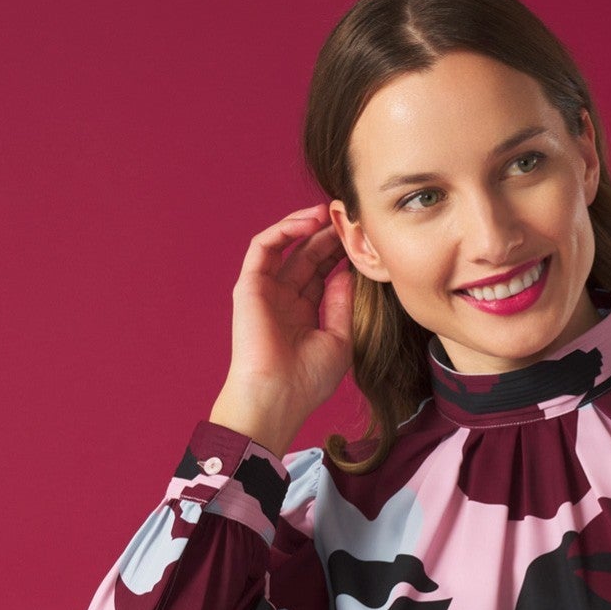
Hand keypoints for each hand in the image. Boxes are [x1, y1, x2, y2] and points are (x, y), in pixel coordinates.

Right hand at [213, 204, 355, 449]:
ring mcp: (265, 291)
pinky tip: (309, 223)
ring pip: (284, 246)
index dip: (339, 253)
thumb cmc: (308, 379)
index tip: (361, 237)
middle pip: (307, 256)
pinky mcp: (249, 286)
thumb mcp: (338, 339)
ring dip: (305, 226)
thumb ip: (342, 304)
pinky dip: (284, 231)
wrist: (277, 397)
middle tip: (349, 217)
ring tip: (329, 212)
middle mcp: (284, 299)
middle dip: (327, 235)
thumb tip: (347, 274)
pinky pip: (263, 247)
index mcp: (304, 313)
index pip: (323, 273)